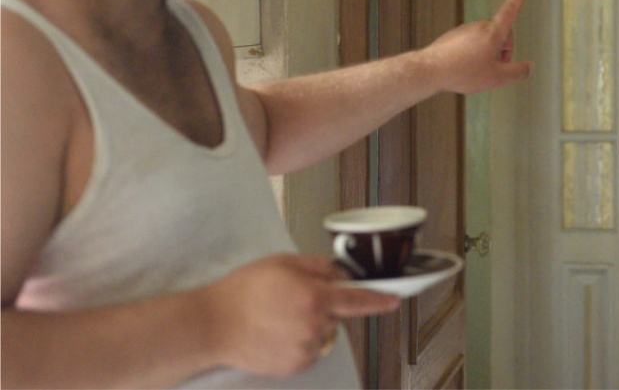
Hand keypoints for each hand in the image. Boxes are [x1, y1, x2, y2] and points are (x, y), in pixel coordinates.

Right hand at [197, 254, 398, 376]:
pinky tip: (275, 333)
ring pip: (321, 333)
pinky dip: (298, 342)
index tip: (394, 300)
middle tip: (290, 298)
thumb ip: (318, 267)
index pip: (358, 300)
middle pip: (335, 314)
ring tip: (277, 318)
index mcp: (316, 298)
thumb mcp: (283, 263)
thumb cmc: (245, 290)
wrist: (213, 324)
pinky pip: (308, 350)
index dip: (379, 300)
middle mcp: (315, 327)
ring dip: (310, 325)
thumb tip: (338, 276)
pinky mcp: (295, 366)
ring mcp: (306, 350)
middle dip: (322, 305)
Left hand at [422, 0, 534, 93]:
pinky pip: (471, 44)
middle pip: (500, 33)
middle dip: (503, 49)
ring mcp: (464, 30)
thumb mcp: (497, 78)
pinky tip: (464, 68)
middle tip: (496, 68)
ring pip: (485, 40)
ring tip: (477, 71)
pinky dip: (473, 54)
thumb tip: (530, 66)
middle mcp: (479, 27)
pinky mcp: (453, 37)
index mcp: (493, 32)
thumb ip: (517, 72)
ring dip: (488, 53)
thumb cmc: (463, 72)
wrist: (430, 70)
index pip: (510, 10)